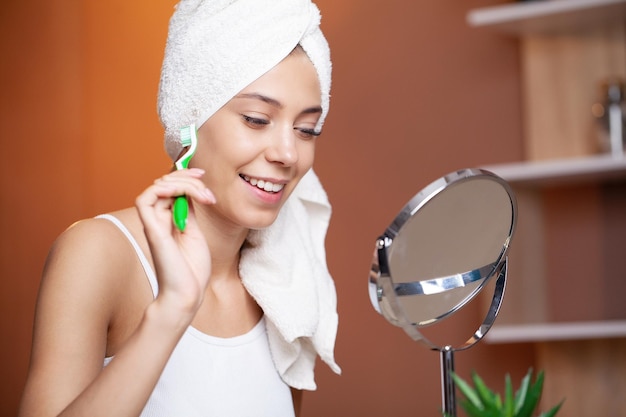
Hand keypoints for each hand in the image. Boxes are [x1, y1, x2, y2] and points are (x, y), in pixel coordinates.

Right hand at [135, 168, 215, 316]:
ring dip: (182, 183)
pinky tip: (183, 196)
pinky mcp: (152, 231)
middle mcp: (158, 218)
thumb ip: (190, 210)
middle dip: (187, 178)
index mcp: (168, 218)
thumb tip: (193, 189)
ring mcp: (154, 224)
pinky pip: (145, 200)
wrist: (187, 294)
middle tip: (207, 193)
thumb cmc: (192, 269)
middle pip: (164, 182)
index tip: (203, 174)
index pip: (170, 186)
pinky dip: (162, 189)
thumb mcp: (195, 232)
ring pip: (157, 186)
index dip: (185, 176)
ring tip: (203, 196)